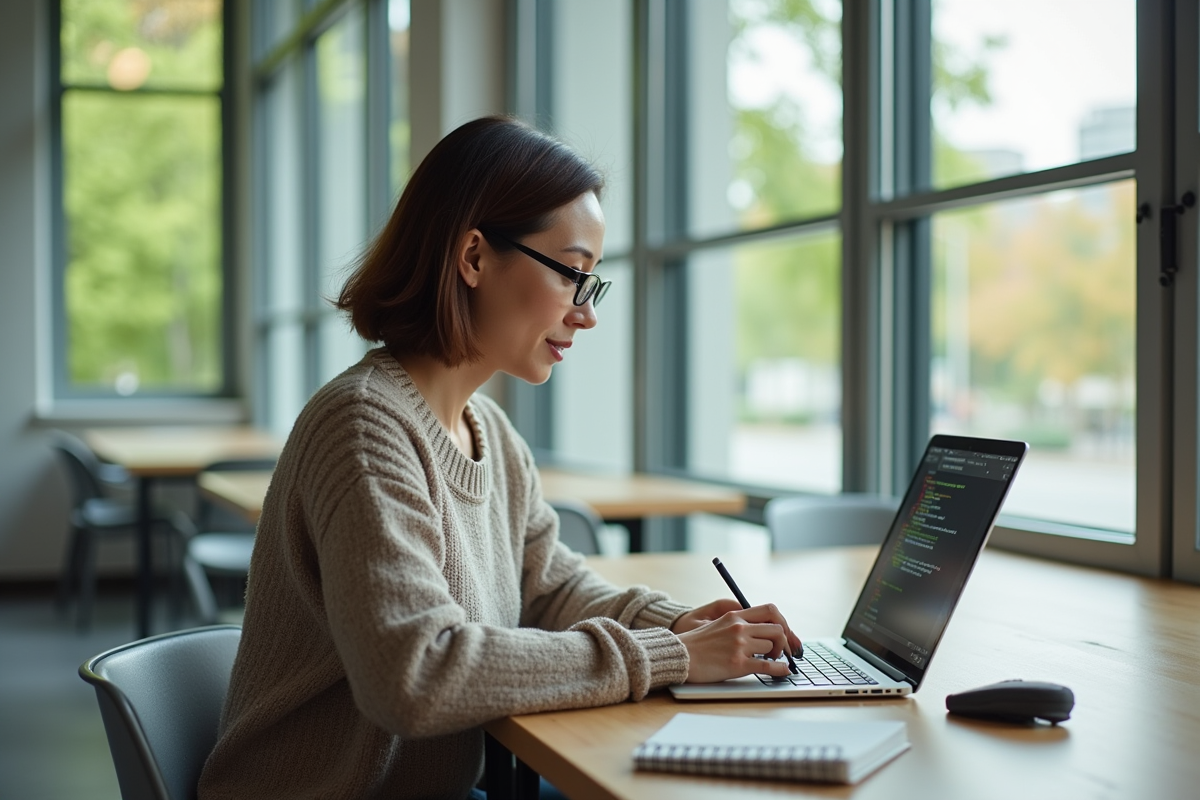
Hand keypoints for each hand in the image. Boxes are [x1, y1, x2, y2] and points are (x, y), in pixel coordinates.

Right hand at [673, 603, 803, 683]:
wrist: (680, 656)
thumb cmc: (697, 644)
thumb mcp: (719, 624)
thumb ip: (739, 624)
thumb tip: (763, 632)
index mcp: (735, 616)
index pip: (770, 610)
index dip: (784, 622)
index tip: (786, 633)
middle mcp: (739, 628)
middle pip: (777, 629)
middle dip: (783, 641)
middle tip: (780, 651)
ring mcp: (739, 646)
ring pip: (772, 648)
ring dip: (776, 656)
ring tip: (769, 660)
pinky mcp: (737, 664)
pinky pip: (768, 666)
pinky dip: (780, 669)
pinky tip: (783, 671)